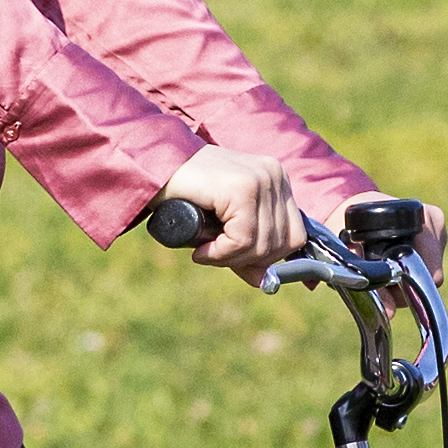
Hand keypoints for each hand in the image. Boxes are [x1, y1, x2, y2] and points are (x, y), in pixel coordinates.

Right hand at [153, 141, 302, 277]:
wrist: (151, 165)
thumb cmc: (185, 194)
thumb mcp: (225, 224)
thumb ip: (248, 247)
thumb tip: (267, 281)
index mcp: (277, 179)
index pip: (295, 235)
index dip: (269, 258)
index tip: (239, 263)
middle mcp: (274, 175)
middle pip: (283, 243)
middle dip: (248, 260)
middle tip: (216, 255)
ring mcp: (260, 179)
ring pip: (262, 245)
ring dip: (230, 258)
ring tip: (205, 250)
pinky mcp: (242, 188)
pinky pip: (243, 239)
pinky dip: (220, 253)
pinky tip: (202, 248)